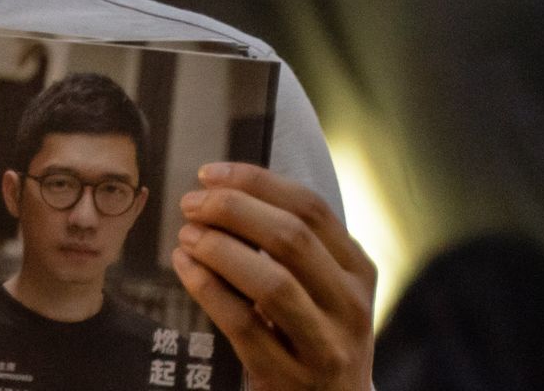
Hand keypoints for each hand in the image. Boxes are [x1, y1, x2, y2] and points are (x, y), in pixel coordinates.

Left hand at [171, 162, 375, 390]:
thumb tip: (225, 192)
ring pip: (271, 282)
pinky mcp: (290, 377)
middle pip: (290, 238)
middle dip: (232, 211)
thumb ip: (294, 247)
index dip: (256, 183)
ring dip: (219, 250)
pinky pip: (243, 325)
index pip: (310, 208)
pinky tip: (186, 268)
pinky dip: (208, 290)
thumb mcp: (324, 288)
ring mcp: (325, 345)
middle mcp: (350, 305)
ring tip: (187, 236)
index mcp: (357, 270)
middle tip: (192, 204)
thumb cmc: (316, 334)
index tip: (211, 174)